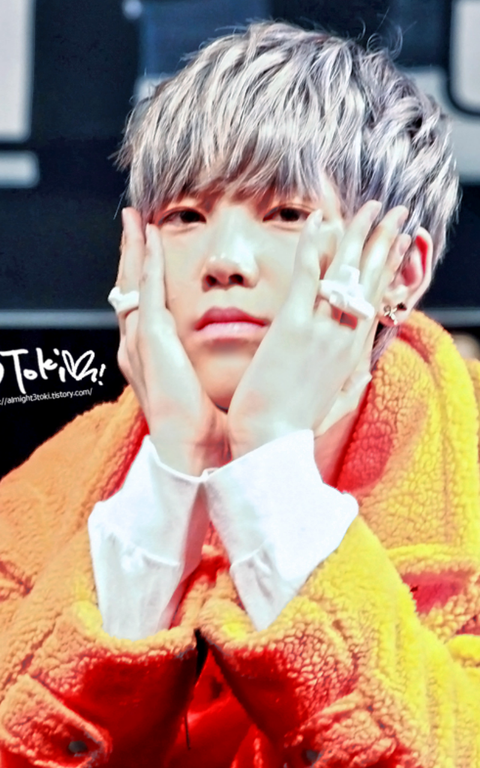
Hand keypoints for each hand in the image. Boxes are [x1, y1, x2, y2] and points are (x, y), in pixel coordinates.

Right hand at [115, 208, 226, 474]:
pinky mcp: (150, 341)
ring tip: (134, 220)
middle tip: (134, 221)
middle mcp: (140, 347)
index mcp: (154, 358)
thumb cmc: (206, 430)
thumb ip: (215, 368)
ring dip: (134, 249)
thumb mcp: (208, 388)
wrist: (193, 454)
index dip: (147, 275)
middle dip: (132, 254)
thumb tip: (247, 355)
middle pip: (132, 288)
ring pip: (132, 283)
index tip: (153, 248)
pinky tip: (150, 237)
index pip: (147, 306)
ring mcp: (140, 343)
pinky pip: (146, 291)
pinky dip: (148, 262)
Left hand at [227, 199, 410, 456]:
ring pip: (347, 270)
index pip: (378, 298)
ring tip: (369, 206)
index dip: (390, 266)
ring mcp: (322, 330)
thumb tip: (365, 376)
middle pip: (372, 278)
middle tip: (395, 210)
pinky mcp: (293, 327)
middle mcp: (346, 337)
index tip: (397, 242)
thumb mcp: (336, 405)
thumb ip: (353, 385)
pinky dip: (314, 245)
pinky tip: (320, 221)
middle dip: (386, 240)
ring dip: (359, 233)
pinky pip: (307, 275)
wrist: (270, 443)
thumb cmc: (295, 427)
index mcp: (355, 353)